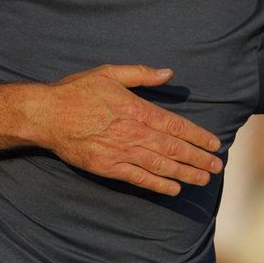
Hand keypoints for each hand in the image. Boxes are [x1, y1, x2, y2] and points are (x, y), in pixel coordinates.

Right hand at [24, 66, 223, 195]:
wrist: (46, 115)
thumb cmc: (77, 91)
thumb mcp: (109, 73)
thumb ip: (141, 74)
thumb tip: (168, 73)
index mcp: (136, 109)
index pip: (175, 125)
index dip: (197, 136)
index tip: (214, 144)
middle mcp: (132, 133)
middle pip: (173, 148)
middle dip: (197, 159)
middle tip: (217, 167)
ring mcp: (120, 152)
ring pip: (160, 165)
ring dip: (184, 174)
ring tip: (203, 180)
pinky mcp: (107, 167)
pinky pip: (138, 178)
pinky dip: (157, 185)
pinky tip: (173, 189)